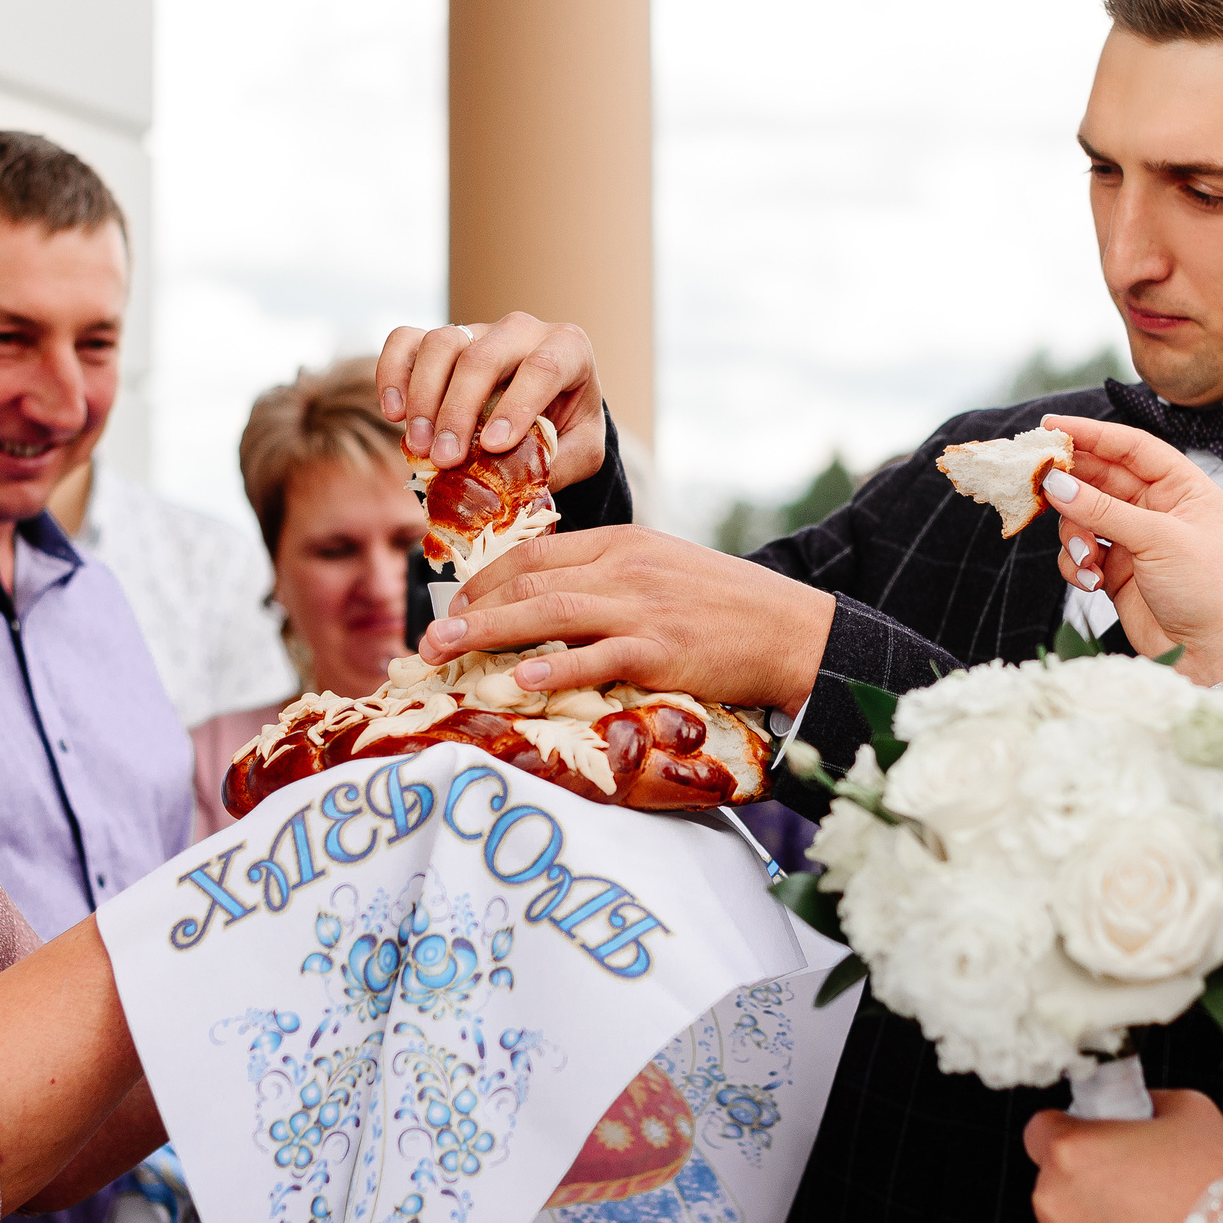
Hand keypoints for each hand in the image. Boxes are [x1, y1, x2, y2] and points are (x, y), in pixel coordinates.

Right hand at [377, 312, 606, 489]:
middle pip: (483, 356)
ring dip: (424, 398)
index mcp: (567, 348)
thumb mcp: (583, 449)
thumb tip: (517, 483)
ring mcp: (478, 330)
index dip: (517, 406)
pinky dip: (392, 371)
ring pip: (442, 343)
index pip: (543, 367)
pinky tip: (393, 412)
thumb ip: (561, 463)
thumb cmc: (568, 426)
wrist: (550, 407)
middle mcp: (522, 330)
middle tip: (445, 458)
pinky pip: (407, 339)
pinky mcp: (442, 340)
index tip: (493, 446)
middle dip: (459, 410)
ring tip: (419, 447)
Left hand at [415, 525, 834, 709]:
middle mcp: (625, 568)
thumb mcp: (666, 571)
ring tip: (447, 651)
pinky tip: (519, 678)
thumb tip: (557, 604)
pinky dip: (554, 667)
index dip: (485, 580)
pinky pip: (596, 657)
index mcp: (623, 543)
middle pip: (529, 582)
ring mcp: (642, 608)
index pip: (536, 554)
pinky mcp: (662, 649)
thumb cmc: (729, 607)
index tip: (455, 604)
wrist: (793, 629)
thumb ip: (613, 579)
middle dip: (470, 609)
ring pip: (548, 613)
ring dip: (488, 633)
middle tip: (429, 638)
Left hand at [1024, 1090, 1222, 1222]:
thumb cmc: (1215, 1185)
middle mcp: (1052, 1200)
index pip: (1039, 1129)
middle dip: (1086, 1182)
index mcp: (1070, 1150)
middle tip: (1135, 1189)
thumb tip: (1129, 1108)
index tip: (1094, 1143)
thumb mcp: (1186, 1109)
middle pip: (1054, 1181)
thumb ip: (1142, 1102)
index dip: (1069, 1132)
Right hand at [1040, 417, 1222, 685]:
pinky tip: (1092, 581)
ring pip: (1084, 516)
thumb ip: (1103, 511)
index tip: (1051, 427)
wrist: (1211, 655)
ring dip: (1075, 535)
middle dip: (1071, 484)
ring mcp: (1135, 538)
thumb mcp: (1158, 541)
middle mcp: (1158, 508)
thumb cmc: (1207, 590)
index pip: (1132, 447)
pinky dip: (1077, 564)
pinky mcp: (1116, 569)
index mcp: (1182, 488)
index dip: (1092, 433)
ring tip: (1085, 558)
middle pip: (1102, 479)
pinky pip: (1081, 552)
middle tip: (1037, 482)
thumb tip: (1056, 483)